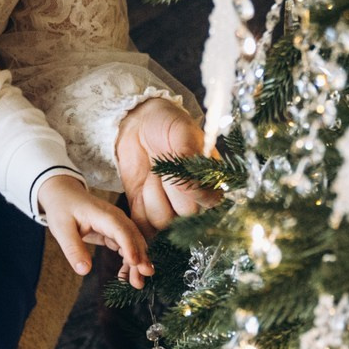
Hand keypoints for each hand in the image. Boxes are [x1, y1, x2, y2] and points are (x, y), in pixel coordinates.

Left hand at [38, 173, 152, 287]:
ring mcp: (117, 225)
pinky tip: (127, 275)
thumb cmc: (62, 209)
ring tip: (137, 283)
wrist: (64, 195)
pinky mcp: (115, 232)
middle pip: (133, 238)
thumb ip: (73, 249)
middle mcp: (116, 219)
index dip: (130, 246)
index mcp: (103, 215)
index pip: (121, 230)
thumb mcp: (61, 229)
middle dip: (140, 258)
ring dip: (137, 263)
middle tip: (142, 279)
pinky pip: (127, 247)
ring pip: (134, 244)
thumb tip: (84, 270)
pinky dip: (129, 261)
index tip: (135, 263)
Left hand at [113, 98, 217, 233]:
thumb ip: (190, 158)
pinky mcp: (145, 211)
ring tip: (152, 174)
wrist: (138, 123)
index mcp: (210, 181)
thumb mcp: (183, 133)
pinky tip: (140, 187)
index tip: (178, 166)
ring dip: (152, 197)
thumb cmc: (167, 124)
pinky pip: (143, 226)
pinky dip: (139, 209)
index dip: (191, 188)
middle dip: (169, 189)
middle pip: (185, 215)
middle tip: (162, 166)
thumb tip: (191, 185)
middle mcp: (192, 200)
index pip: (209, 202)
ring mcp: (169, 207)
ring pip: (162, 222)